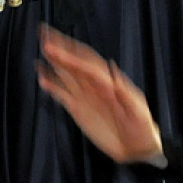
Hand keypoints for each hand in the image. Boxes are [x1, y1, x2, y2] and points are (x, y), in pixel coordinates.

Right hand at [37, 26, 163, 164]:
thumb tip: (113, 69)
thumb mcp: (137, 111)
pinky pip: (62, 94)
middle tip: (45, 33)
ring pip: (66, 75)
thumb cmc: (141, 127)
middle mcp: (94, 85)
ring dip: (54, 62)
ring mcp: (85, 96)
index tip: (58, 49)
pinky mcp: (78, 109)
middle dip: (61, 48)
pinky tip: (42, 78)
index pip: (88, 65)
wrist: (136, 148)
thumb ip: (125, 92)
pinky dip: (52, 86)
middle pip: (75, 62)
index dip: (72, 57)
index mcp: (109, 82)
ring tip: (41, 47)